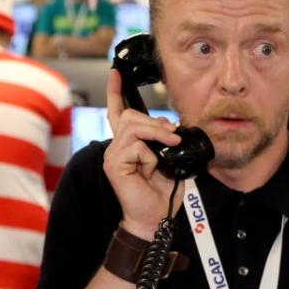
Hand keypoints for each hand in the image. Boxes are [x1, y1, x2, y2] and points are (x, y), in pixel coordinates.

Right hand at [103, 69, 183, 238]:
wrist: (156, 217)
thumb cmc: (162, 192)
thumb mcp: (169, 160)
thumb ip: (165, 142)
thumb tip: (172, 128)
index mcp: (129, 144)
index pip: (118, 112)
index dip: (115, 91)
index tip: (116, 72)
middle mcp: (117, 147)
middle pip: (131, 115)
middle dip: (157, 122)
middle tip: (174, 136)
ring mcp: (114, 155)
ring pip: (133, 126)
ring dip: (157, 133)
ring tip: (170, 145)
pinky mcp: (115, 164)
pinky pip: (136, 146)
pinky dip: (150, 155)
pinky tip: (151, 169)